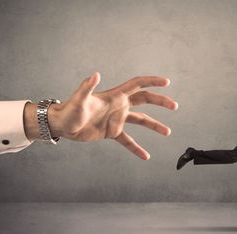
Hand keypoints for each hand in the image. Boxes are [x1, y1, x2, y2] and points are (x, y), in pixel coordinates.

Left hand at [26, 72, 177, 159]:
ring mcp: (116, 119)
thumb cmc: (68, 110)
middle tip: (174, 106)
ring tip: (168, 132)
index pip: (138, 85)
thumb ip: (87, 87)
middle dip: (160, 102)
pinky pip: (128, 141)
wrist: (62, 125)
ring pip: (141, 120)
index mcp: (115, 96)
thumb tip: (96, 74)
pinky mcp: (112, 132)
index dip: (152, 82)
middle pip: (145, 100)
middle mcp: (119, 106)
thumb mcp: (79, 100)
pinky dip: (136, 148)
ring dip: (154, 125)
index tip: (166, 82)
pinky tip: (145, 156)